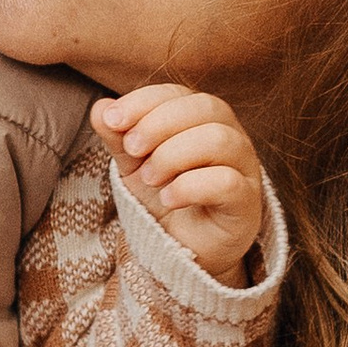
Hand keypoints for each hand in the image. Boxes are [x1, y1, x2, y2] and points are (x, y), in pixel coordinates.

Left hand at [90, 83, 268, 285]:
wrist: (182, 253)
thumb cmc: (164, 200)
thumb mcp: (134, 166)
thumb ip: (119, 137)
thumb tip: (100, 108)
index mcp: (202, 119)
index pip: (178, 94)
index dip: (144, 102)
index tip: (113, 120)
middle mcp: (230, 136)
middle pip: (206, 108)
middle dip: (159, 124)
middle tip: (132, 149)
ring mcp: (244, 168)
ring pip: (219, 140)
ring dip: (174, 155)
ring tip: (150, 178)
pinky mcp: (247, 202)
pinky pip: (227, 182)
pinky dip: (191, 187)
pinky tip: (169, 199)